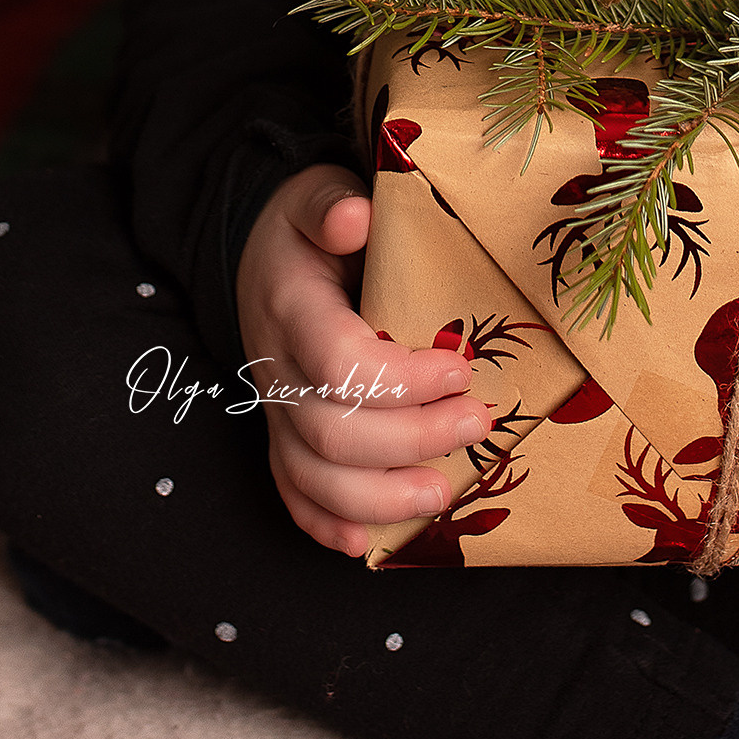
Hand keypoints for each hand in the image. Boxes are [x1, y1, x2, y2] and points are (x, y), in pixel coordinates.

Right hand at [234, 163, 491, 555]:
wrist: (258, 256)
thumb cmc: (303, 228)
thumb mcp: (314, 195)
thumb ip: (329, 205)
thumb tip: (355, 218)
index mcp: (292, 308)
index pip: (341, 364)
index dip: (404, 381)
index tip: (461, 371)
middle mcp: (277, 368)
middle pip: (334, 431)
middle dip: (413, 439)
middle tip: (480, 424)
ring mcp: (276, 408)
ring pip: (314, 475)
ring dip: (380, 496)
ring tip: (444, 493)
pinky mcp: (281, 432)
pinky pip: (291, 490)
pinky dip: (325, 522)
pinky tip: (365, 543)